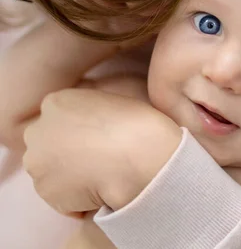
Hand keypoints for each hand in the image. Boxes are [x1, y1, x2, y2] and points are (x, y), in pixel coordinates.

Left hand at [23, 88, 180, 215]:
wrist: (140, 155)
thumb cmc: (137, 125)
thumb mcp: (111, 100)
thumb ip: (89, 112)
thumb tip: (89, 128)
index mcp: (56, 103)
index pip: (60, 121)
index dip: (82, 133)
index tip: (101, 139)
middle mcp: (37, 131)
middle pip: (48, 148)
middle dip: (68, 156)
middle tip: (101, 159)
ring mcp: (37, 163)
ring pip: (53, 175)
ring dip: (74, 179)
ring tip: (104, 177)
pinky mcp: (47, 192)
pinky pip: (65, 200)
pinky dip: (81, 201)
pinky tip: (102, 192)